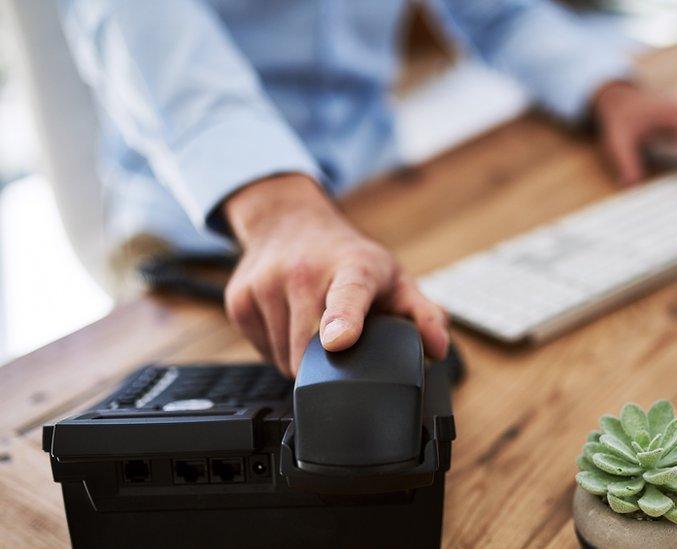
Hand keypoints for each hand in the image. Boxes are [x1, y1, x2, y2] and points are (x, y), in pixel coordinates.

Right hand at [223, 174, 449, 375]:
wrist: (288, 221)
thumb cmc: (348, 258)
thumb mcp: (393, 279)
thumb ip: (422, 314)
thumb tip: (438, 347)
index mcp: (352, 268)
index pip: (347, 296)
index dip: (343, 320)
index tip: (338, 341)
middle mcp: (303, 272)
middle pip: (309, 349)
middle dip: (326, 364)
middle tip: (341, 343)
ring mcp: (265, 284)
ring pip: (282, 358)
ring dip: (300, 358)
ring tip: (313, 326)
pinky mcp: (238, 300)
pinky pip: (261, 350)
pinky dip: (277, 348)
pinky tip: (290, 322)